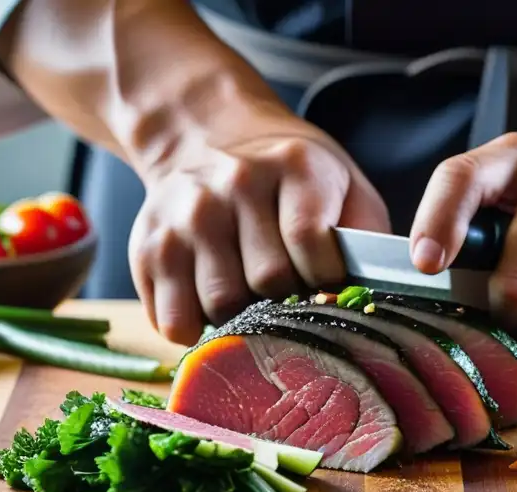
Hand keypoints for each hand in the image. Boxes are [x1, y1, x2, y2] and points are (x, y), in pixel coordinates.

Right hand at [129, 102, 390, 344]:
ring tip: (251, 300)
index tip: (323, 280)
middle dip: (285, 302)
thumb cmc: (295, 181)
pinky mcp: (147, 245)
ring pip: (218, 306)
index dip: (323, 278)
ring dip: (241, 319)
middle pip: (265, 282)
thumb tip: (369, 306)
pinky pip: (172, 318)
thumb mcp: (347, 190)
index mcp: (295, 167)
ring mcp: (184, 214)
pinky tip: (212, 305)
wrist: (211, 137)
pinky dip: (196, 328)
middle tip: (288, 295)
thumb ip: (368, 243)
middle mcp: (233, 184)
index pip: (311, 245)